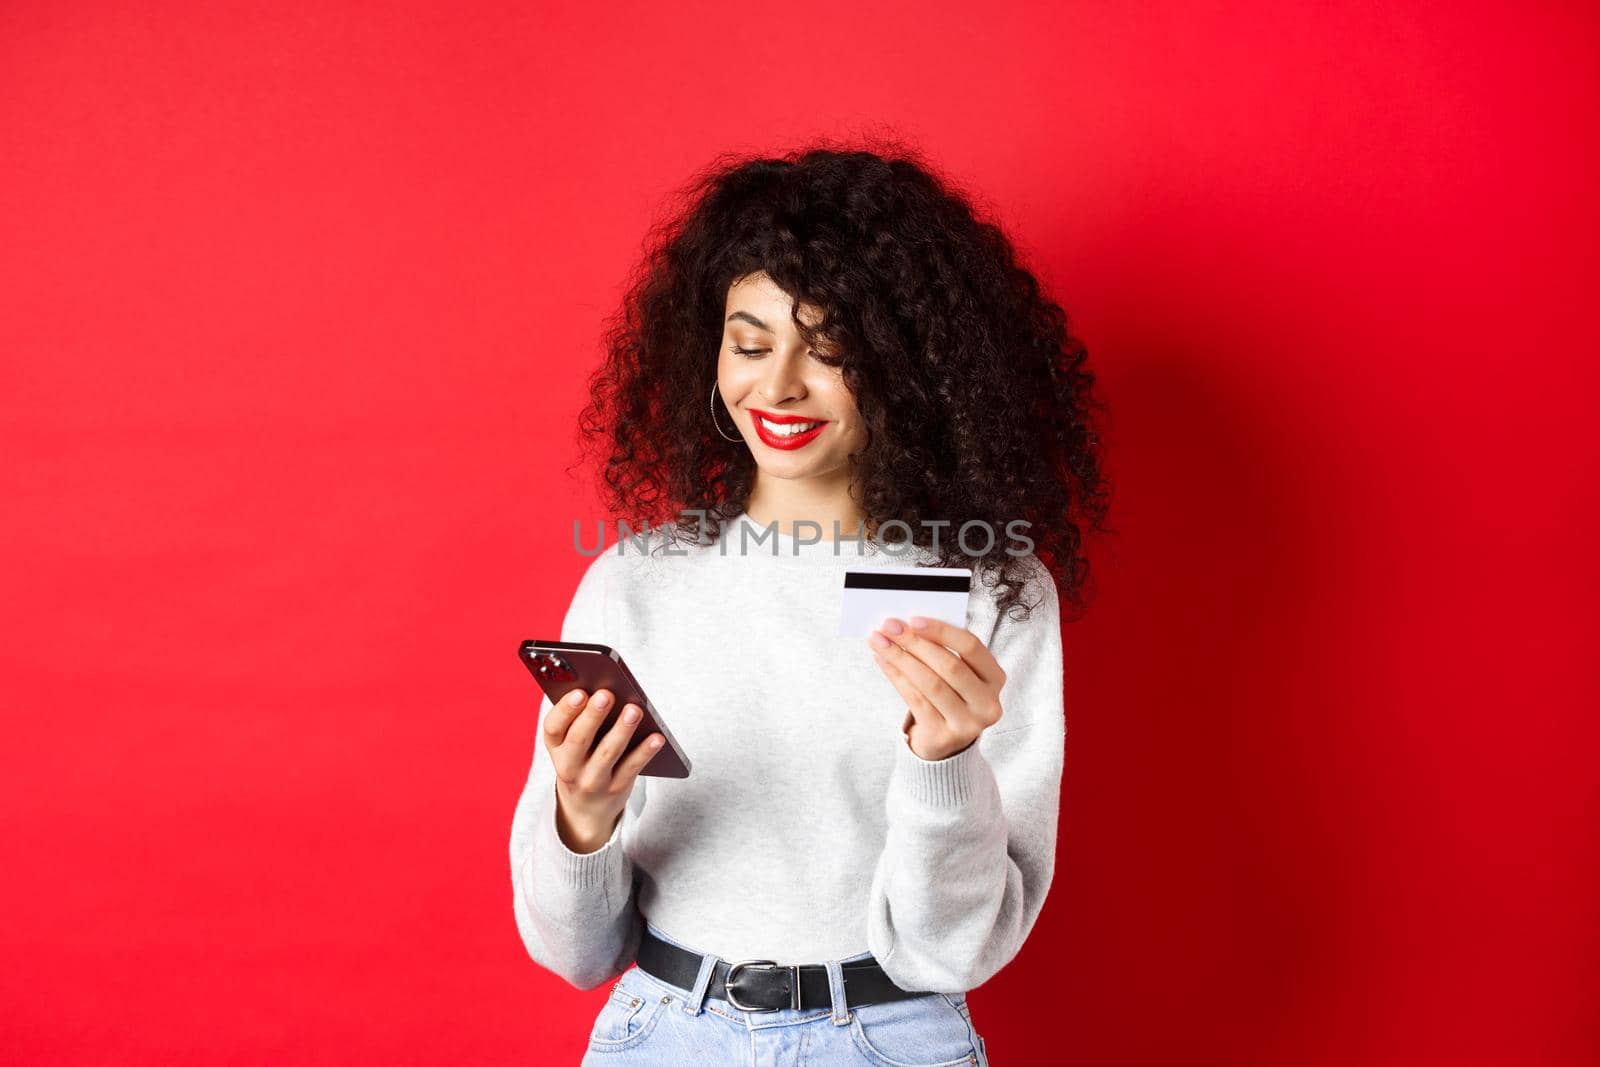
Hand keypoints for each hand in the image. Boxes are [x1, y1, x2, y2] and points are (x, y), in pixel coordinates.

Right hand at [543, 687, 664, 853]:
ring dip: (621, 730)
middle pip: (579, 739)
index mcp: (555, 747)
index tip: (580, 692)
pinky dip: (645, 752)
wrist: (585, 809)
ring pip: (607, 753)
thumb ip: (581, 720)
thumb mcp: (570, 745)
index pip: (552, 728)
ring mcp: (592, 780)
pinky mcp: (616, 789)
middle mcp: (569, 766)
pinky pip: (631, 768)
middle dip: (593, 716)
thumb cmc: (582, 760)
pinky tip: (657, 737)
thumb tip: (605, 690)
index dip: (565, 709)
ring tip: (634, 709)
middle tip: (607, 694)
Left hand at [868, 616, 1006, 761]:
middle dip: (915, 643)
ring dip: (900, 658)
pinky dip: (896, 677)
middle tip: (890, 627)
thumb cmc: (951, 695)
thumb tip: (907, 626)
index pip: (971, 647)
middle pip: (949, 666)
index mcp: (995, 678)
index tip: (913, 620)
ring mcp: (967, 724)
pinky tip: (883, 661)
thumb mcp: (960, 673)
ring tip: (880, 642)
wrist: (946, 740)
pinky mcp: (943, 736)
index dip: (941, 631)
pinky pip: (915, 700)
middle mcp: (987, 703)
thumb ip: (943, 650)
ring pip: (930, 684)